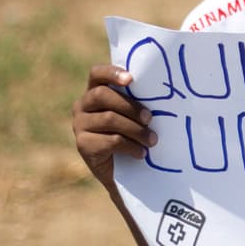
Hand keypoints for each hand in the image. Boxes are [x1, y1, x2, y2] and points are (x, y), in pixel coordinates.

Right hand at [71, 64, 155, 189]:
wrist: (126, 172)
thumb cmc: (136, 135)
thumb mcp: (137, 115)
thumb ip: (139, 100)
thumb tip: (165, 89)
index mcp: (95, 91)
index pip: (97, 73)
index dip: (111, 73)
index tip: (130, 79)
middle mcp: (82, 106)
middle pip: (102, 95)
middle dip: (130, 106)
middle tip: (150, 119)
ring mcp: (79, 125)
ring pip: (109, 119)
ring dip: (136, 130)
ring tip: (152, 140)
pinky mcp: (83, 145)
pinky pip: (110, 140)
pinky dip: (131, 146)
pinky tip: (141, 153)